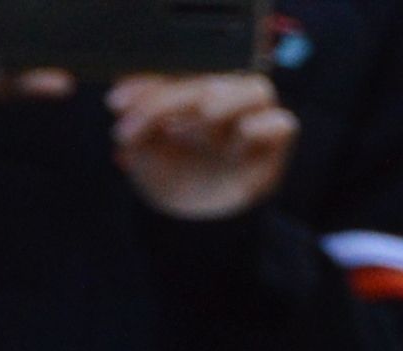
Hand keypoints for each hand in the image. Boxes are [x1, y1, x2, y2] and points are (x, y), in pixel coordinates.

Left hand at [109, 70, 292, 213]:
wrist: (187, 230)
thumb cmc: (171, 179)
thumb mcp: (141, 150)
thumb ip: (134, 122)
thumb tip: (119, 99)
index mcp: (196, 90)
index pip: (181, 69)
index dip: (153, 79)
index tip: (119, 102)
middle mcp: (226, 102)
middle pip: (215, 77)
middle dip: (178, 96)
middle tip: (148, 120)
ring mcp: (250, 124)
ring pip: (257, 90)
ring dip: (227, 97)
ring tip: (203, 114)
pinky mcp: (271, 152)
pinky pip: (283, 125)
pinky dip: (262, 126)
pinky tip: (238, 136)